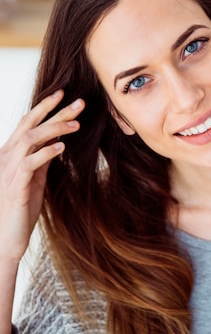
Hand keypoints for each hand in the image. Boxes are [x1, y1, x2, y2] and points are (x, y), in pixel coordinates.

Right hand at [0, 90, 84, 264]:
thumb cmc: (20, 208)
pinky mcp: (16, 186)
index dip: (45, 107)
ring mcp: (9, 171)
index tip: (64, 94)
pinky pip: (30, 163)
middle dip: (55, 111)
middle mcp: (7, 157)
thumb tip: (57, 142)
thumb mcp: (35, 179)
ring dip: (55, 129)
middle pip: (30, 125)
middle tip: (79, 102)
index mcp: (11, 153)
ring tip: (77, 124)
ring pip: (30, 139)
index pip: (27, 123)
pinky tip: (62, 148)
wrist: (6, 238)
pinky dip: (46, 152)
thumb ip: (42, 159)